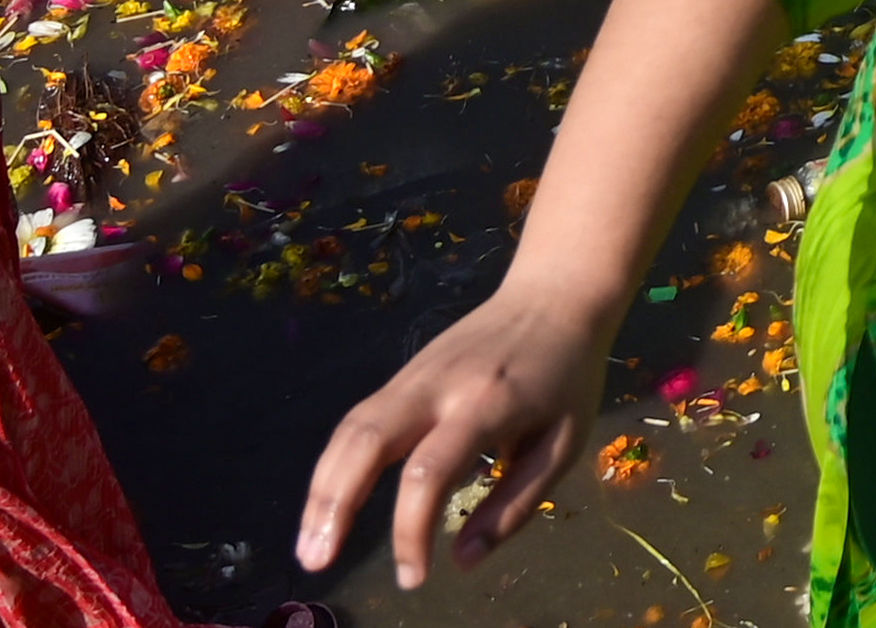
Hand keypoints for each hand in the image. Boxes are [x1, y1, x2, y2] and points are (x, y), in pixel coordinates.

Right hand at [296, 279, 610, 588]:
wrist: (553, 296)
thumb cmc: (566, 376)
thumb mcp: (562, 444)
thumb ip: (514, 504)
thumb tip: (463, 562)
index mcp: (486, 404)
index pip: (429, 471)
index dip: (411, 530)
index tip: (412, 578)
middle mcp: (438, 385)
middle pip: (367, 440)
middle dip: (334, 504)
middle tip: (316, 562)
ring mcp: (413, 374)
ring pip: (351, 428)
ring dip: (322, 488)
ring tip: (309, 546)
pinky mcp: (403, 374)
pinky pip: (359, 420)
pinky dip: (335, 464)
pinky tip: (328, 504)